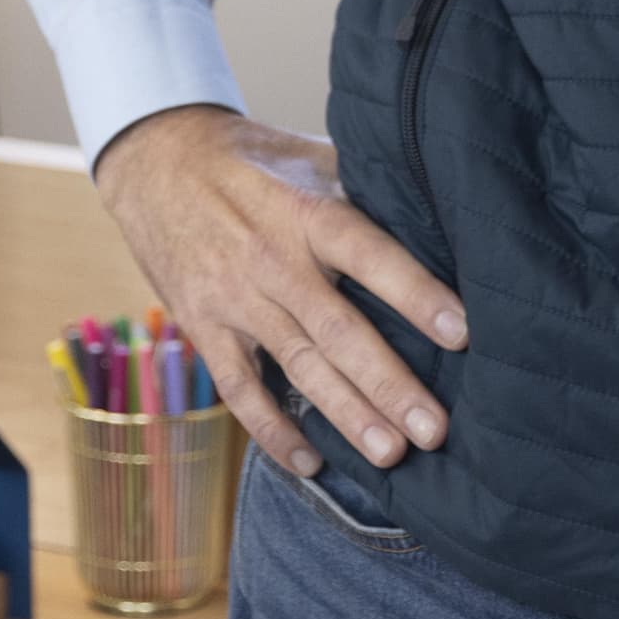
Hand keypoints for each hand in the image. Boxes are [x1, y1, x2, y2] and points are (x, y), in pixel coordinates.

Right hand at [89, 104, 467, 478]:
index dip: (415, 293)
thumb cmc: (250, 160)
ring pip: (297, 366)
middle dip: (389, 383)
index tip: (463, 333)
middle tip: (434, 430)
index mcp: (306, 212)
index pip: (368, 254)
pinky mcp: (203, 327)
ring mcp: (234, 299)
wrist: (156, 160)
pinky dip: (271, 429)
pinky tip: (309, 462)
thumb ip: (364, 187)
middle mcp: (272, 260)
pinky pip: (239, 388)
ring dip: (346, 413)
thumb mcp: (308, 156)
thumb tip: (440, 215)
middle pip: (338, 330)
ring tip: (390, 454)